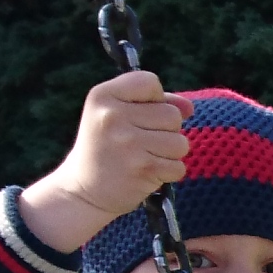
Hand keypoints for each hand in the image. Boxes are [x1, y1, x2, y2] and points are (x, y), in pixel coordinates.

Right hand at [20, 69, 187, 255]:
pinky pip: (178, 166)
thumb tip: (189, 107)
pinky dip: (168, 173)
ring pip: (180, 142)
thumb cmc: (106, 147)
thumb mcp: (118, 115)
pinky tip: (146, 173)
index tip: (138, 114)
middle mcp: (113, 116)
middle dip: (165, 130)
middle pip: (172, 114)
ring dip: (169, 154)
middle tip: (139, 142)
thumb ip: (154, 104)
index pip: (150, 82)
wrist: (83, 190)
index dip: (155, 99)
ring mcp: (128, 143)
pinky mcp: (143, 168)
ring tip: (144, 157)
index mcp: (102, 96)